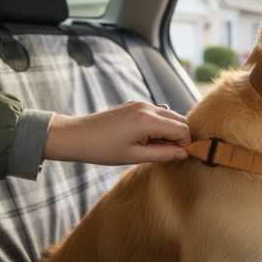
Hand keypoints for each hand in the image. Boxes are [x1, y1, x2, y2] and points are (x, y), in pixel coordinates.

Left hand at [43, 101, 190, 164]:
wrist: (75, 136)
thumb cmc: (101, 149)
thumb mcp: (134, 156)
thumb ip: (163, 154)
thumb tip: (184, 154)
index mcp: (148, 121)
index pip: (181, 129)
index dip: (185, 144)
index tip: (177, 156)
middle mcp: (147, 108)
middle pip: (179, 119)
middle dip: (181, 136)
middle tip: (170, 152)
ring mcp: (140, 104)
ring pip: (169, 115)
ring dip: (170, 130)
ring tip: (155, 146)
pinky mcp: (134, 105)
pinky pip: (157, 113)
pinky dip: (159, 125)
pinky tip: (146, 138)